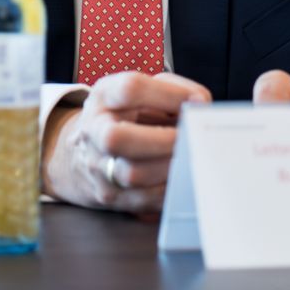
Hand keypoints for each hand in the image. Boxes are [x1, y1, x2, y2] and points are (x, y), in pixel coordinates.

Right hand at [41, 71, 211, 214]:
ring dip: (170, 167)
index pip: (130, 90)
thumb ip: (176, 90)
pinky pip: (144, 199)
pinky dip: (170, 188)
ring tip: (191, 157)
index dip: (169, 95)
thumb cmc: (130, 115)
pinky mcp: (109, 195)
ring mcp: (98, 166)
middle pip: (116, 139)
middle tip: (188, 138)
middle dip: (162, 140)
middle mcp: (95, 131)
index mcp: (104, 97)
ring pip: (132, 174)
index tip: (197, 102)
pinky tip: (183, 176)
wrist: (89, 150)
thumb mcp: (146, 90)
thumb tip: (200, 105)